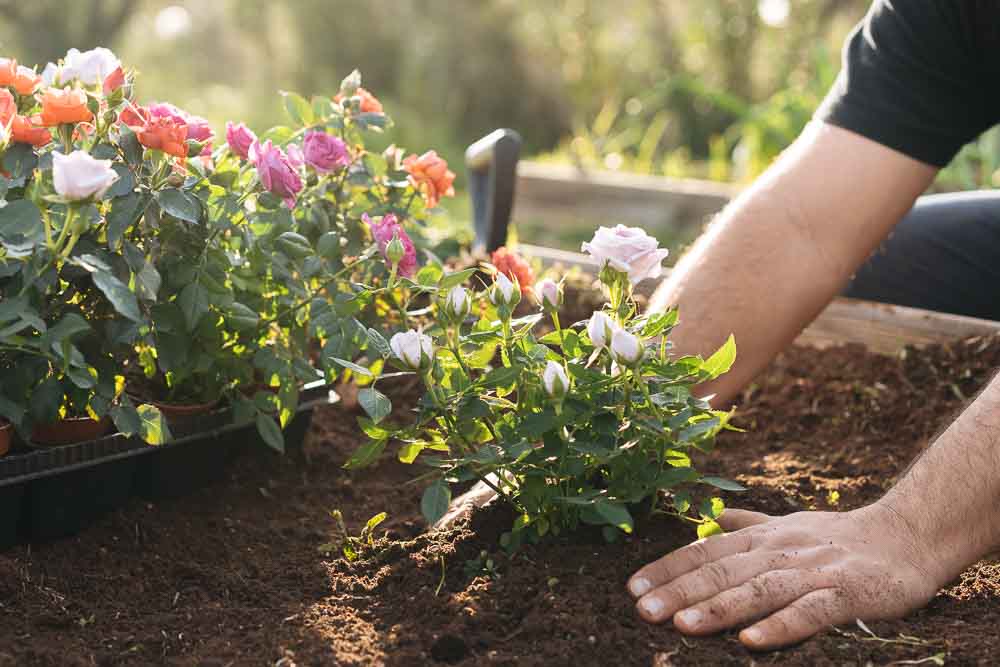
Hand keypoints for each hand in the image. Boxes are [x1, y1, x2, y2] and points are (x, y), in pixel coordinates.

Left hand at [627, 504, 945, 649]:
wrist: (906, 535)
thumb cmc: (840, 536)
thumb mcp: (789, 524)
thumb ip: (751, 525)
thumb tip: (713, 517)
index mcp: (763, 538)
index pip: (706, 551)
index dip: (669, 568)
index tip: (633, 587)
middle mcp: (781, 551)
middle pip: (722, 571)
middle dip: (679, 590)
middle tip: (641, 609)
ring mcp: (813, 572)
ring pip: (758, 590)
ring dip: (719, 608)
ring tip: (681, 625)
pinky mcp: (847, 593)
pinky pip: (810, 612)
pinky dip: (780, 626)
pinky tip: (751, 643)